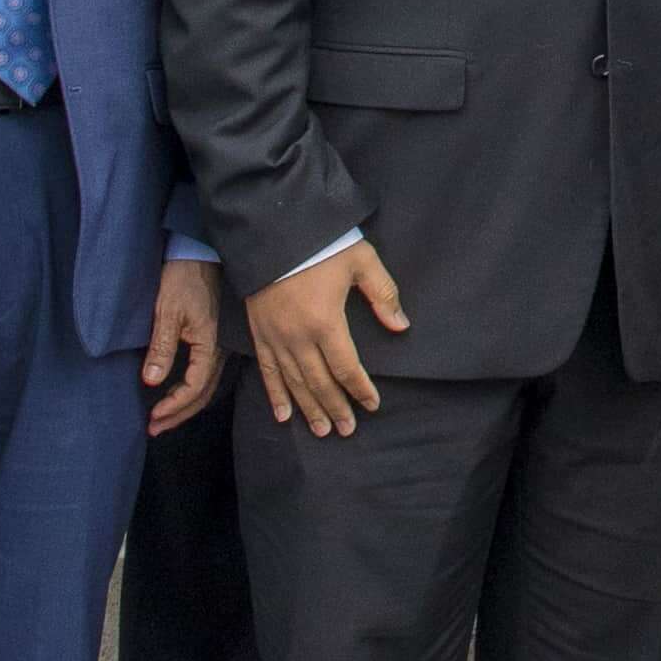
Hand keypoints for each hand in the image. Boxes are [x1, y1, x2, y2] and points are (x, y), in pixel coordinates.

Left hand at [142, 254, 224, 431]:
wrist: (199, 252)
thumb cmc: (184, 278)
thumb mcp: (167, 312)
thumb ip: (162, 348)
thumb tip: (152, 381)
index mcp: (211, 345)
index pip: (194, 387)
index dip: (173, 405)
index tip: (152, 416)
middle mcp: (220, 349)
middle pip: (203, 394)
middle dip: (179, 414)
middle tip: (155, 428)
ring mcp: (219, 344)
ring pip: (206, 385)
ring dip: (184, 404)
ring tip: (163, 418)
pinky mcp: (213, 338)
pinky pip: (206, 373)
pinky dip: (191, 389)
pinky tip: (177, 392)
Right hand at [247, 234, 405, 432]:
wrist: (271, 230)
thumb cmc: (321, 245)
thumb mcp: (361, 261)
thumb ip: (383, 294)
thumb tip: (401, 326)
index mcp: (326, 322)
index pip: (346, 367)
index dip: (360, 389)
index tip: (371, 405)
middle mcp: (298, 337)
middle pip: (320, 382)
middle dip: (335, 408)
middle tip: (347, 430)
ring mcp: (276, 337)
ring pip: (294, 383)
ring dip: (309, 409)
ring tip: (322, 431)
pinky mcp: (258, 333)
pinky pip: (267, 371)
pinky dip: (275, 395)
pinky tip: (283, 415)